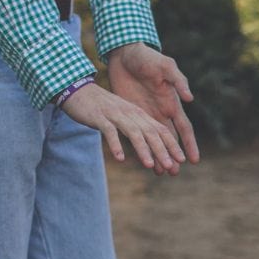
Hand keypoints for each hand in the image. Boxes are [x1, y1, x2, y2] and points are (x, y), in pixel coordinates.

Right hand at [60, 82, 186, 173]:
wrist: (77, 91)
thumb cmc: (103, 109)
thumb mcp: (124, 118)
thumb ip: (137, 132)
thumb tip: (151, 153)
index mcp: (139, 114)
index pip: (160, 130)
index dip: (172, 145)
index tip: (181, 160)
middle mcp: (130, 113)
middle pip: (151, 132)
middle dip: (162, 150)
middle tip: (170, 167)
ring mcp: (115, 114)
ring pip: (133, 132)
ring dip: (143, 149)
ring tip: (149, 165)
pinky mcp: (99, 116)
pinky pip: (109, 131)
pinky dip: (115, 144)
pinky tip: (120, 158)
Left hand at [107, 42, 198, 173]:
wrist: (124, 53)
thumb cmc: (147, 58)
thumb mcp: (165, 66)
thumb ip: (178, 81)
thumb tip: (190, 98)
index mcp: (172, 104)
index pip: (184, 129)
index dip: (189, 144)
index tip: (193, 160)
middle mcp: (162, 112)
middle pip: (170, 140)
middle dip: (173, 156)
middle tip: (174, 173)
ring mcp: (146, 114)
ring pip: (154, 141)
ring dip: (157, 156)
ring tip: (159, 173)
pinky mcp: (131, 113)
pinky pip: (136, 134)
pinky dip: (139, 147)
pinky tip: (139, 159)